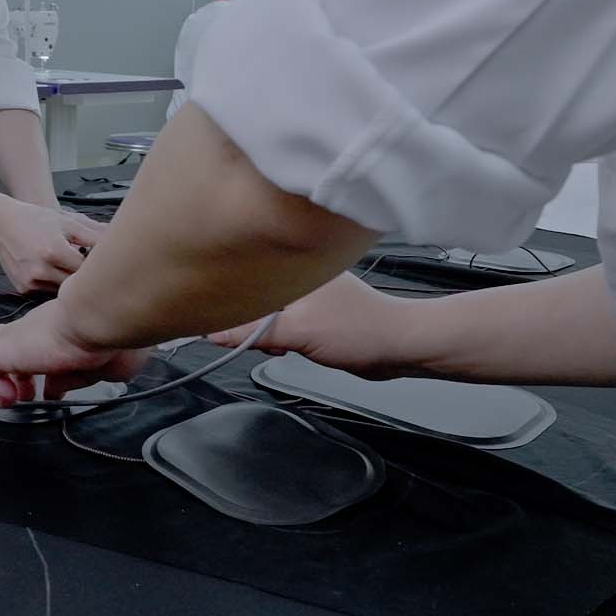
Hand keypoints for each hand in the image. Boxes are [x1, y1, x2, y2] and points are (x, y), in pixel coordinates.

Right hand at [0, 200, 102, 293]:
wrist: (1, 224)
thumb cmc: (35, 219)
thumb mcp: (65, 221)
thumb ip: (91, 233)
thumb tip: (115, 239)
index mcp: (54, 251)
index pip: (85, 269)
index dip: (93, 265)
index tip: (99, 261)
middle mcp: (40, 269)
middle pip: (74, 283)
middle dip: (81, 276)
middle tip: (85, 265)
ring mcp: (30, 281)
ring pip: (61, 290)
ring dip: (67, 282)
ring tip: (66, 265)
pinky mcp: (23, 288)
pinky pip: (46, 291)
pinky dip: (51, 284)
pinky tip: (50, 270)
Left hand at [0, 299, 150, 404]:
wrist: (97, 318)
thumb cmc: (110, 337)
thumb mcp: (98, 367)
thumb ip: (74, 379)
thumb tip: (55, 391)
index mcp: (58, 332)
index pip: (38, 344)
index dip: (38, 368)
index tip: (48, 389)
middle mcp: (35, 330)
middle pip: (7, 341)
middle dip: (14, 373)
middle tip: (26, 395)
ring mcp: (17, 336)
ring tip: (14, 398)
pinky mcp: (3, 348)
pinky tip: (10, 396)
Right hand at [208, 272, 425, 380]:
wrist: (400, 348)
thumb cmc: (362, 330)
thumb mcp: (298, 332)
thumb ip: (253, 332)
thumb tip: (215, 333)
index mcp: (298, 268)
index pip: (249, 280)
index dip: (233, 303)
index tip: (219, 322)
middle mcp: (304, 278)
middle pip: (257, 297)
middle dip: (253, 322)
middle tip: (264, 340)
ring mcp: (313, 297)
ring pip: (271, 313)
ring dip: (270, 333)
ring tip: (286, 344)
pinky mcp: (319, 316)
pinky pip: (287, 323)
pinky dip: (285, 337)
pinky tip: (294, 346)